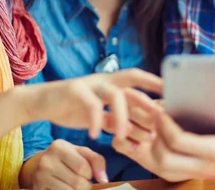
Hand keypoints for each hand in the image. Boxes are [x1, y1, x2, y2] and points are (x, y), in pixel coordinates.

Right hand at [27, 69, 162, 139]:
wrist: (42, 103)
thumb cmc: (73, 108)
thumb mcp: (101, 117)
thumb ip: (119, 121)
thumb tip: (146, 132)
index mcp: (111, 84)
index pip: (137, 78)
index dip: (155, 82)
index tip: (172, 93)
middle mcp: (103, 80)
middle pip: (130, 84)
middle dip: (146, 100)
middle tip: (158, 117)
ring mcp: (90, 84)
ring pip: (114, 94)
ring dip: (123, 115)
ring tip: (124, 135)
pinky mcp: (75, 90)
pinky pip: (91, 105)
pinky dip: (95, 121)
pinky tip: (95, 135)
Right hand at [31, 139, 106, 189]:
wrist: (42, 165)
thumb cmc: (68, 158)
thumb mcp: (81, 153)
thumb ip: (97, 161)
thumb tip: (104, 179)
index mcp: (58, 147)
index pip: (83, 168)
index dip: (89, 173)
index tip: (86, 172)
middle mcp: (46, 161)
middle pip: (78, 183)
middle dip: (85, 185)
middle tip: (81, 181)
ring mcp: (40, 177)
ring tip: (73, 185)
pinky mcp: (38, 189)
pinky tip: (64, 188)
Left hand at [113, 79, 214, 184]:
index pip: (180, 142)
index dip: (165, 126)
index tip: (160, 111)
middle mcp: (204, 166)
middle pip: (165, 161)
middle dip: (154, 140)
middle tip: (152, 121)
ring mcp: (199, 174)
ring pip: (164, 171)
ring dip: (153, 152)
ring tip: (151, 131)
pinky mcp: (196, 175)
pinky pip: (169, 173)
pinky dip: (159, 160)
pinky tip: (157, 143)